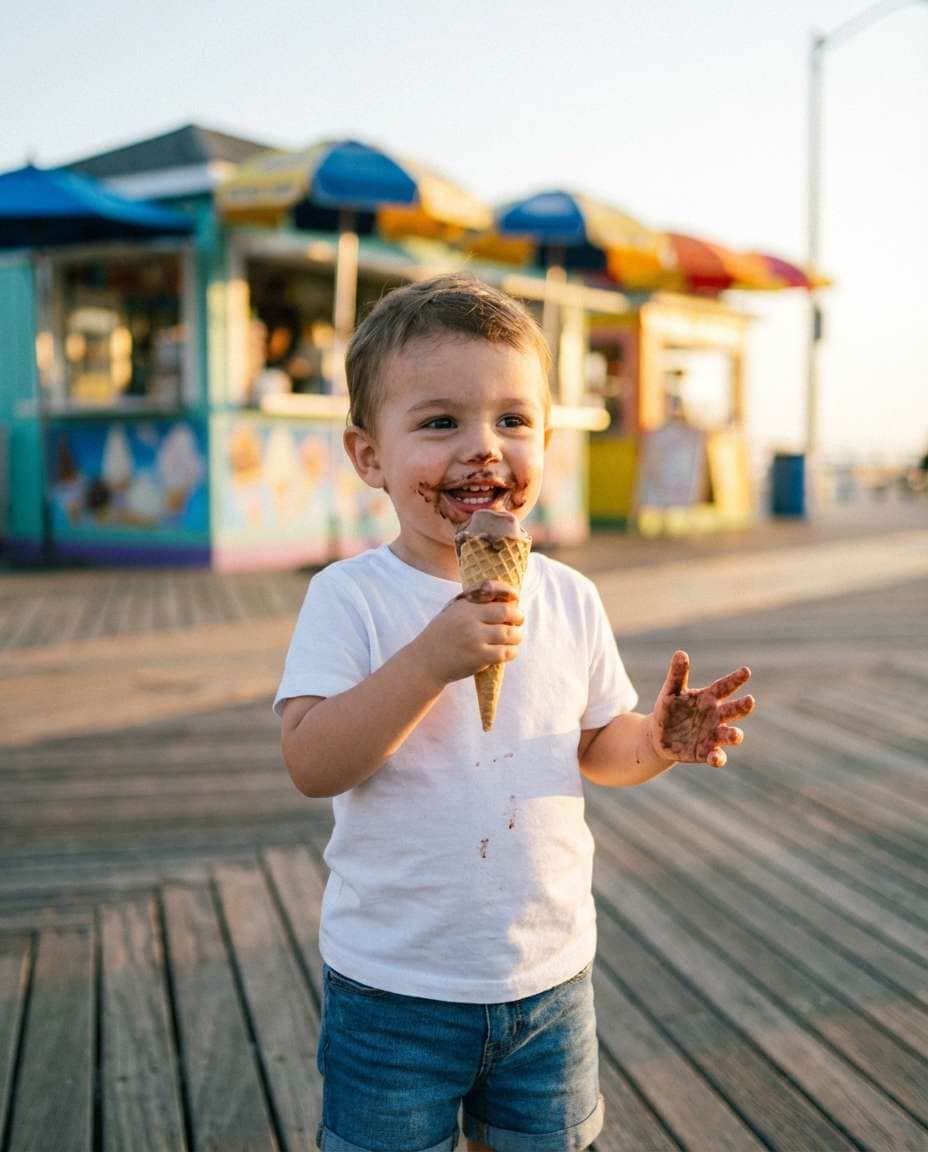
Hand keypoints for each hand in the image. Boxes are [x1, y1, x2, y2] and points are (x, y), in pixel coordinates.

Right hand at [413, 580, 523, 686]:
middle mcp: (470, 619)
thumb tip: (505, 598)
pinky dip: (512, 652)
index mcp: (465, 605)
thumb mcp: (452, 611)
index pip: (494, 591)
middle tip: (518, 621)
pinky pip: (506, 652)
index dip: (511, 594)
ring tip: (515, 638)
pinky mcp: (479, 657)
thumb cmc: (442, 635)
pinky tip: (508, 652)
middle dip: (518, 617)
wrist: (425, 661)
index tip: (516, 600)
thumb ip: (473, 602)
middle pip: (507, 612)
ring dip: (517, 636)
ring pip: (510, 634)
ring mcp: (475, 638)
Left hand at [649, 650, 754, 767]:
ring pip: (729, 735)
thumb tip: (680, 653)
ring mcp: (713, 735)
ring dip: (734, 735)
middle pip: (733, 710)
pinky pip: (716, 756)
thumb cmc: (669, 710)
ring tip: (736, 735)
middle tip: (750, 700)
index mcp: (709, 698)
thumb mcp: (670, 692)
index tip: (746, 671)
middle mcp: (716, 716)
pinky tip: (716, 757)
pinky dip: (718, 757)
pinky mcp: (705, 752)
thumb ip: (677, 675)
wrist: (659, 736)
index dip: (735, 679)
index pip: (724, 687)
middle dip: (743, 706)